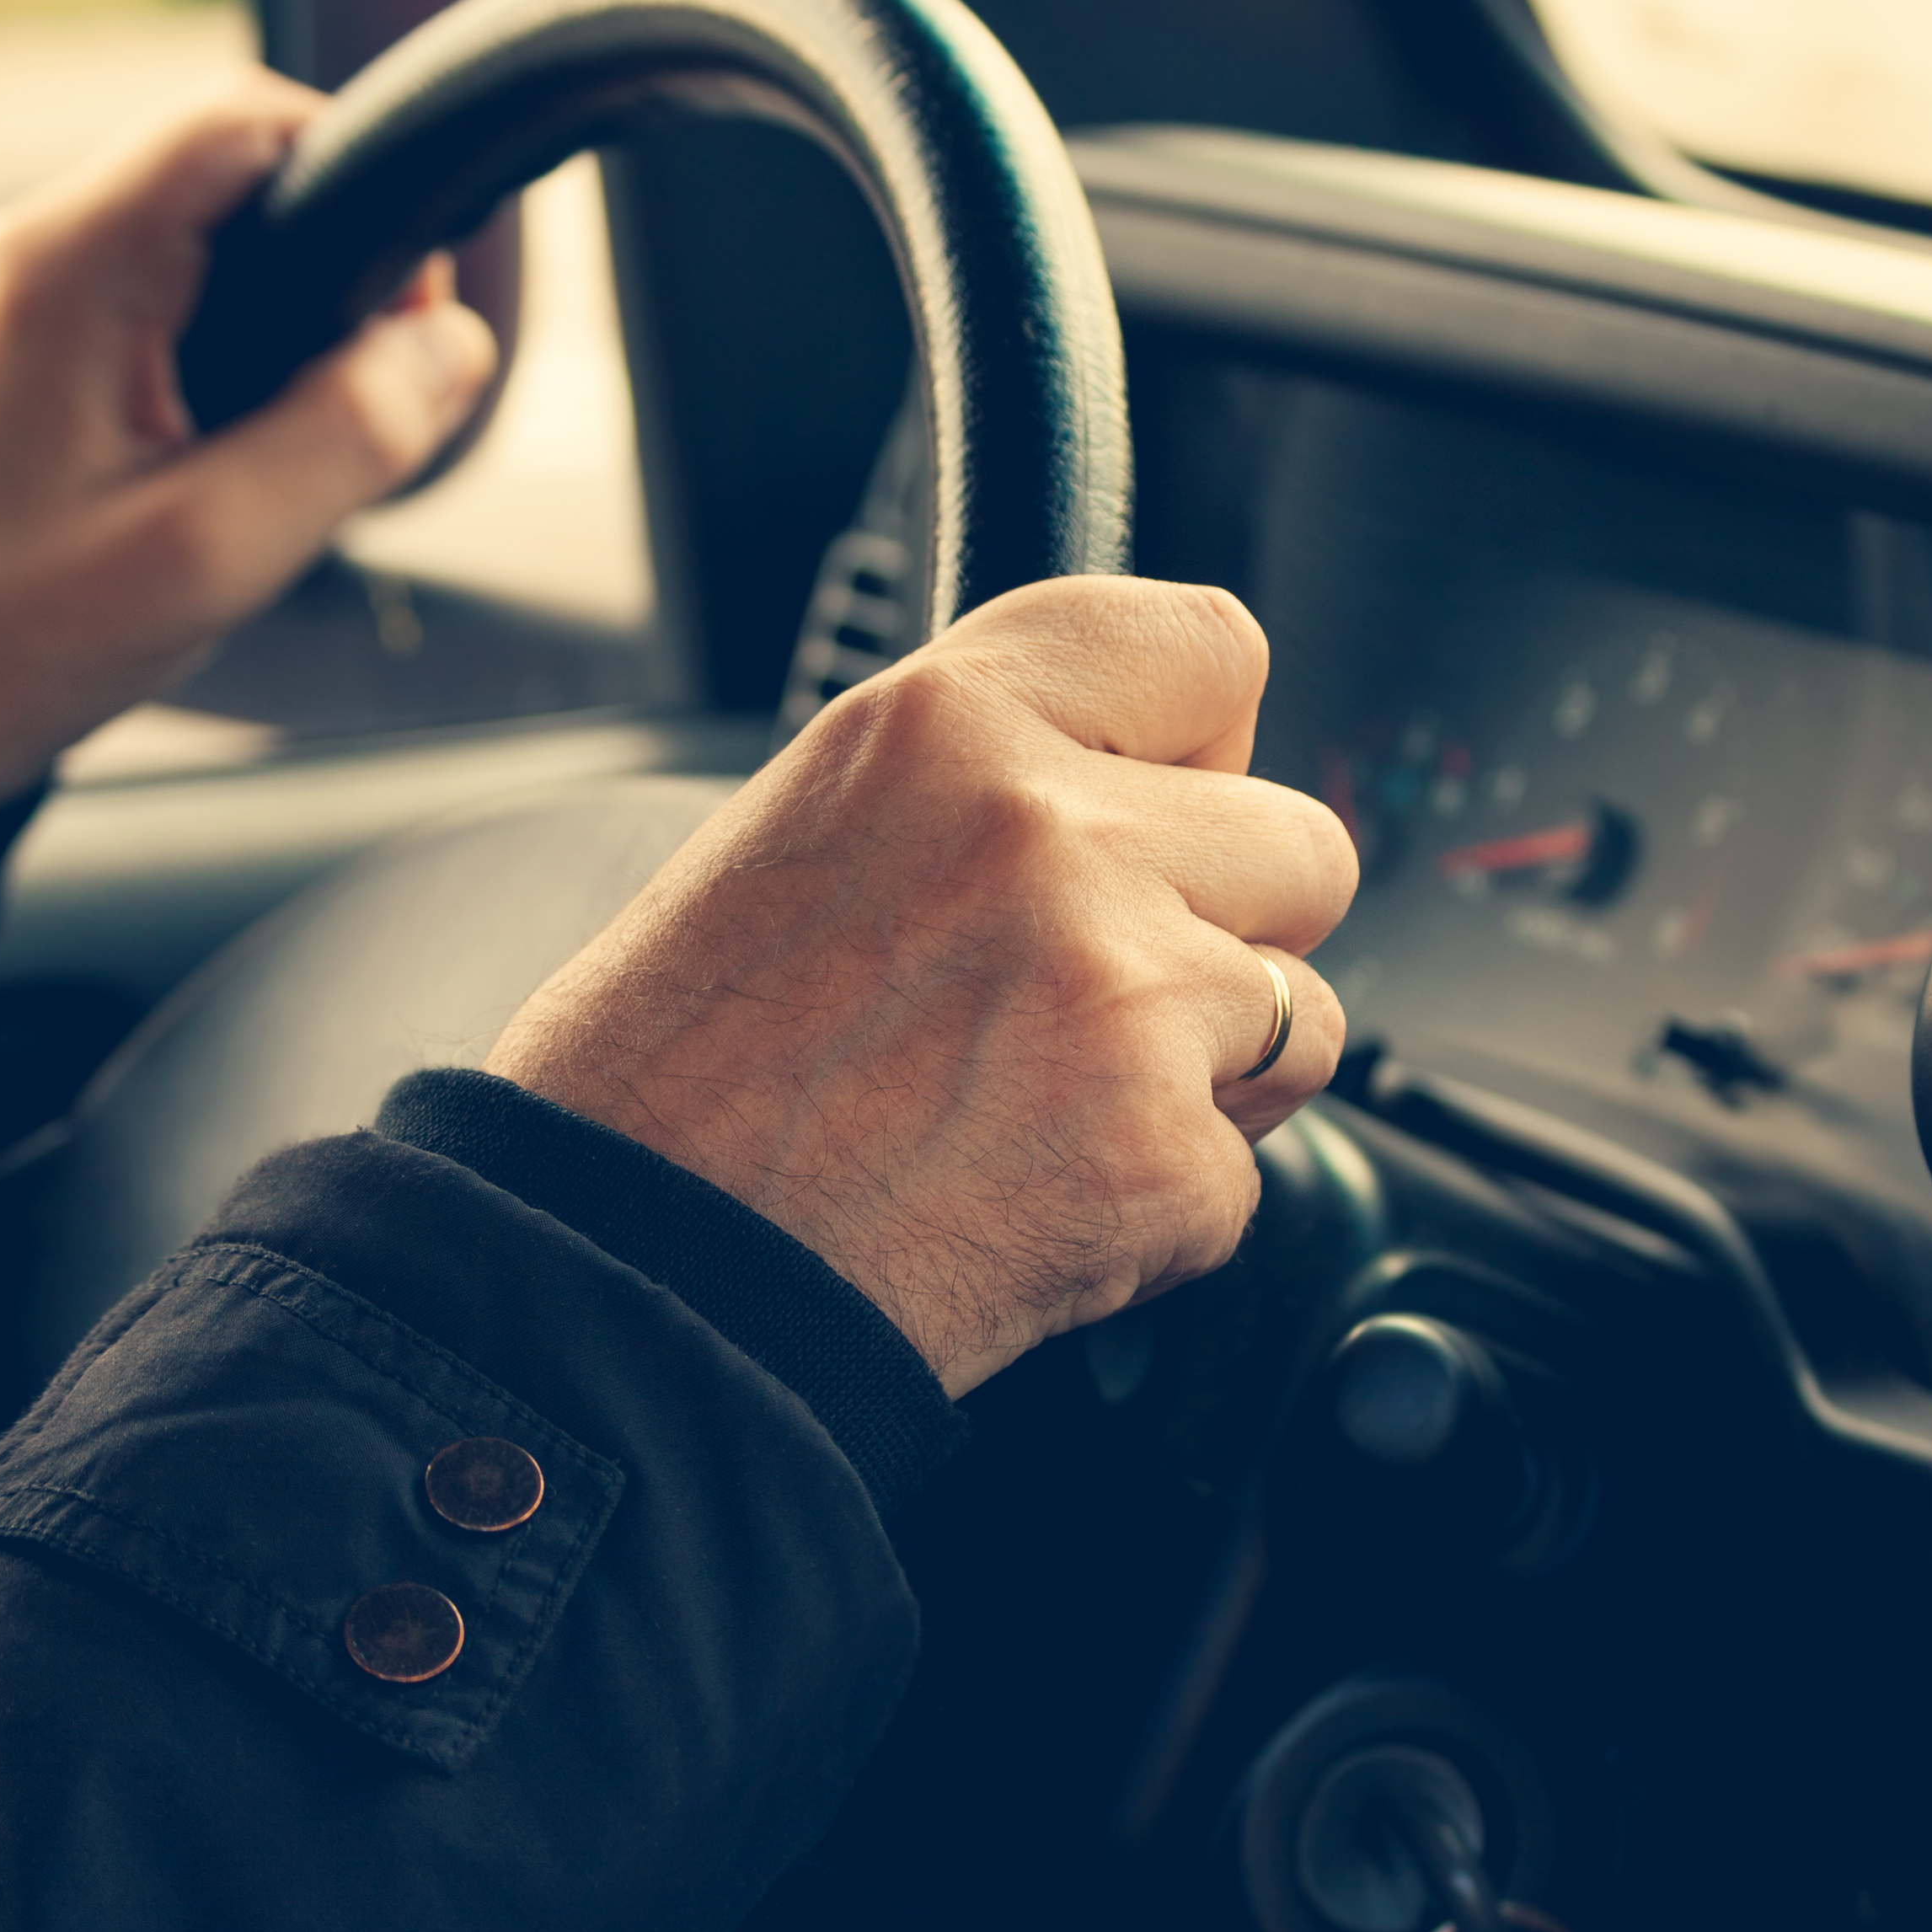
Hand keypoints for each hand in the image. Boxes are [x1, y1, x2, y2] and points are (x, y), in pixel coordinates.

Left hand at [0, 79, 495, 1000]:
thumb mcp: (210, 556)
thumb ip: (350, 435)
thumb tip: (449, 346)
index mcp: (59, 268)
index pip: (245, 120)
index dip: (357, 179)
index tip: (404, 309)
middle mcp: (5, 259)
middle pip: (217, 195)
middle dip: (311, 295)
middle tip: (341, 431)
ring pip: (171, 269)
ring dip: (246, 354)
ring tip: (247, 487)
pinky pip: (113, 329)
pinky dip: (180, 389)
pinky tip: (175, 500)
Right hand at [488, 576, 1354, 1395]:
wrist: (627, 1279)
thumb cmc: (671, 1080)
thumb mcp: (807, 831)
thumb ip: (989, 787)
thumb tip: (1142, 788)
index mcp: (949, 722)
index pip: (1209, 652)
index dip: (1202, 745)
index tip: (1163, 800)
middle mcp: (1051, 831)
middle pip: (1302, 845)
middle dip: (1230, 929)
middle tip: (1089, 997)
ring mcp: (1122, 993)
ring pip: (1303, 1015)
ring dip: (1208, 1074)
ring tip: (1041, 1112)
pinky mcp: (1161, 1156)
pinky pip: (1243, 1174)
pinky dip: (1156, 1209)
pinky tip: (1023, 1207)